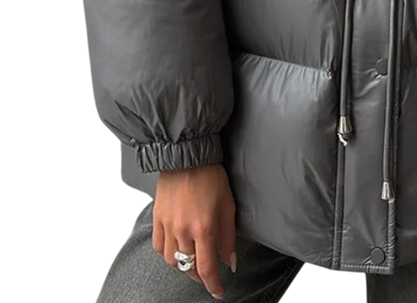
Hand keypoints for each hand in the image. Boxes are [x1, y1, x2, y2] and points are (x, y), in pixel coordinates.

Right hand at [152, 163, 236, 299]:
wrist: (187, 155)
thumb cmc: (211, 176)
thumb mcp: (228, 205)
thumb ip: (228, 236)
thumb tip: (230, 262)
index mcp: (203, 228)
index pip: (206, 269)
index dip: (213, 285)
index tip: (219, 291)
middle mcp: (182, 231)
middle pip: (188, 268)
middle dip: (200, 278)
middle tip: (209, 278)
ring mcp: (167, 226)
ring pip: (171, 261)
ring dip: (183, 268)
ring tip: (194, 265)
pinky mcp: (157, 218)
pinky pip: (158, 247)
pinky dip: (167, 255)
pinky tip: (176, 251)